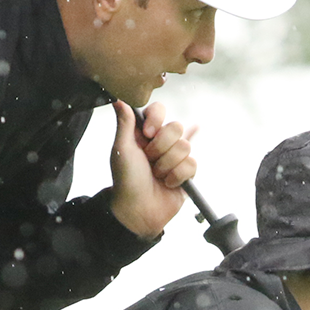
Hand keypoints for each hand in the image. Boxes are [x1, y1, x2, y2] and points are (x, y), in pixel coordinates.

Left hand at [108, 100, 195, 238]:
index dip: (156, 120)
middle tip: (149, 161)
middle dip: (161, 148)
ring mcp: (175, 157)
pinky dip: (177, 176)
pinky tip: (168, 183)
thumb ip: (125, 122)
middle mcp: (161, 142)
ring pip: (185, 147)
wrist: (138, 210)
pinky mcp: (187, 172)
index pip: (159, 110)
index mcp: (145, 133)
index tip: (147, 134)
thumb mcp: (121, 149)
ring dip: (168, 165)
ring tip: (157, 175)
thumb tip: (117, 98)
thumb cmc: (125, 180)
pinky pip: (192, 164)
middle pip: (176, 127)